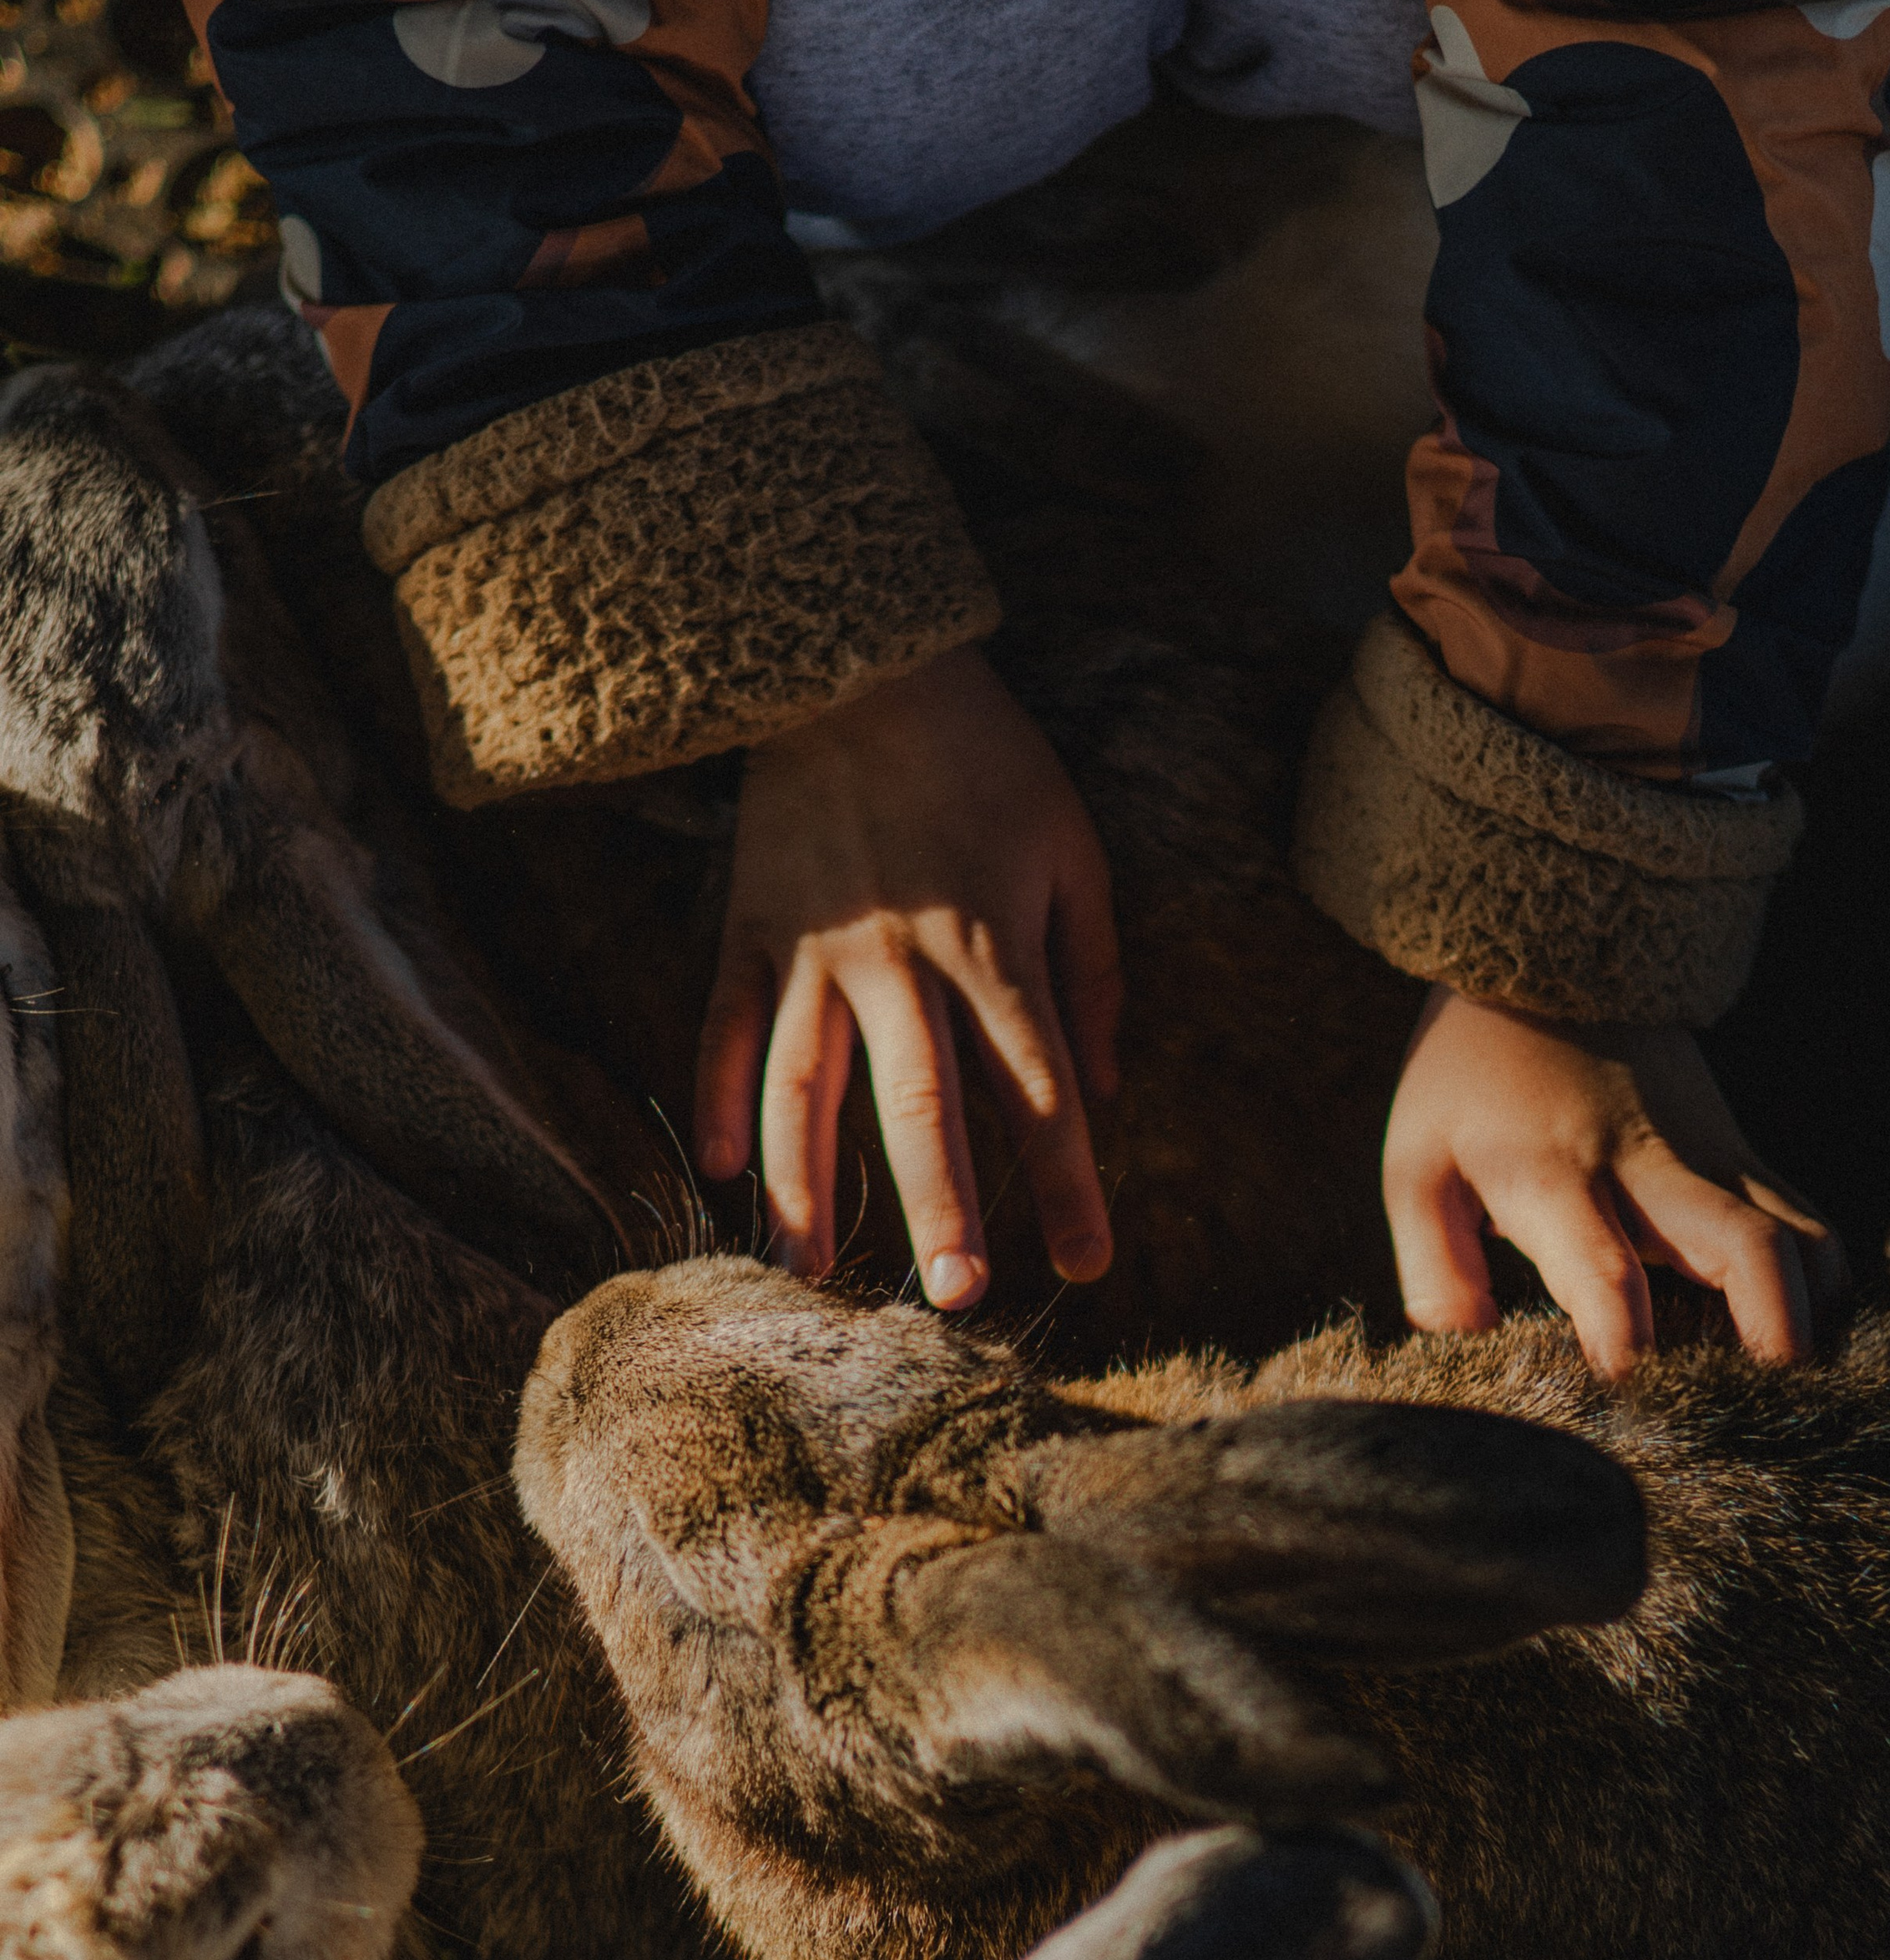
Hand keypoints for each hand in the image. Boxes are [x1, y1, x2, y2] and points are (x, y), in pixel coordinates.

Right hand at [695, 646, 1120, 1307]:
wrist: (853, 659)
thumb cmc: (985, 760)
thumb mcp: (1072, 848)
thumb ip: (1095, 972)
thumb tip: (1103, 1088)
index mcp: (994, 944)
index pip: (1040, 1089)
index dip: (1068, 1184)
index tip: (1088, 1266)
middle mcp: (900, 959)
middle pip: (921, 1105)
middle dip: (940, 1208)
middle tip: (954, 1300)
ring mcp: (812, 947)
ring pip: (803, 1085)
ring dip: (808, 1186)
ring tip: (811, 1274)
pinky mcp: (747, 927)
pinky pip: (724, 1025)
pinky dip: (716, 1099)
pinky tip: (721, 1172)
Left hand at [1383, 990, 1844, 1374]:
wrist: (1546, 959)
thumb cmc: (1470, 1080)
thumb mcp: (1418, 1163)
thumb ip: (1435, 1268)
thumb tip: (1467, 1348)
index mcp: (1556, 1177)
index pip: (1607, 1275)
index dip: (1626, 1348)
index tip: (1629, 1403)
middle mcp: (1650, 1167)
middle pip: (1749, 1249)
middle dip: (1773, 1338)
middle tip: (1766, 1413)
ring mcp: (1711, 1155)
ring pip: (1802, 1236)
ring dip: (1814, 1315)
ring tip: (1797, 1389)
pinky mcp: (1742, 1151)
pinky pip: (1808, 1221)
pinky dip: (1822, 1283)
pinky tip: (1805, 1337)